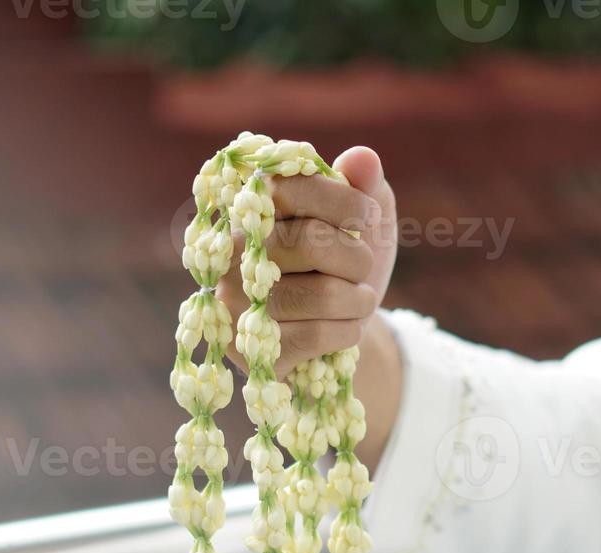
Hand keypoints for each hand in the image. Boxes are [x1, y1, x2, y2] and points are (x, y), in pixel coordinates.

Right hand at [216, 146, 403, 467]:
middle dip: (358, 258)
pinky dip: (348, 331)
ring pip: (322, 294)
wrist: (334, 333)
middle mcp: (232, 248)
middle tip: (362, 268)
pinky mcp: (248, 347)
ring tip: (359, 300)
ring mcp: (234, 300)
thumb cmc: (345, 265)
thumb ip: (365, 185)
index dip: (345, 201)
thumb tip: (362, 157)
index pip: (294, 187)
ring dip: (359, 300)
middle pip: (312, 242)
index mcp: (254, 204)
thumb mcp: (365, 222)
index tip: (368, 217)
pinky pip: (317, 335)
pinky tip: (346, 328)